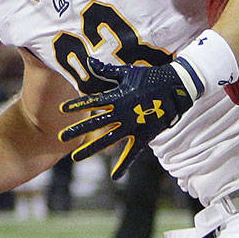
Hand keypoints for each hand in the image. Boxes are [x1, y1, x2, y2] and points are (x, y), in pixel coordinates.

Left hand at [59, 59, 194, 178]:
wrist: (177, 87)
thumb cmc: (151, 76)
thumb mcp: (128, 72)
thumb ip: (107, 71)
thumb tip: (89, 61)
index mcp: (118, 96)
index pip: (93, 102)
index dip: (77, 105)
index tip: (62, 110)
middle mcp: (123, 113)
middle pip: (95, 123)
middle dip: (77, 130)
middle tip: (60, 137)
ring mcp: (133, 126)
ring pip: (108, 140)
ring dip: (91, 149)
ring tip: (75, 157)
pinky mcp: (145, 135)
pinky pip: (133, 153)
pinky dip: (124, 165)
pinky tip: (114, 176)